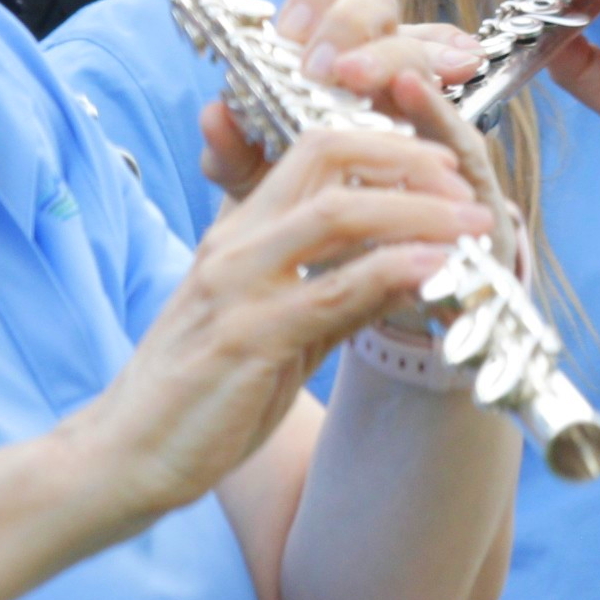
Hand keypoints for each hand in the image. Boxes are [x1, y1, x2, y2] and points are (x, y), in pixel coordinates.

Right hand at [83, 113, 493, 514]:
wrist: (127, 455)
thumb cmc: (200, 395)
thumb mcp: (277, 330)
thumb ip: (334, 293)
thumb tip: (408, 269)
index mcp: (238, 232)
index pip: (312, 149)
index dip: (383, 144)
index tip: (438, 164)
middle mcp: (235, 243)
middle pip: (327, 157)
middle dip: (407, 160)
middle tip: (465, 185)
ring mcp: (238, 284)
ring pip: (339, 214)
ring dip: (418, 211)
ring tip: (473, 224)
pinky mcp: (247, 336)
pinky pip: (332, 289)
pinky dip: (392, 271)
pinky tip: (435, 271)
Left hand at [198, 0, 514, 264]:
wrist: (317, 230)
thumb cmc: (280, 184)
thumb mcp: (247, 171)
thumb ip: (228, 147)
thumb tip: (217, 115)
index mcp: (314, 47)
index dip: (315, 8)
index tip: (299, 42)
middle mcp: (364, 51)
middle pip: (374, 4)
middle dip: (356, 29)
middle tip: (342, 73)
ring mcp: (406, 79)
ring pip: (417, 42)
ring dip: (402, 58)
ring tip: (401, 83)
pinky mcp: (438, 119)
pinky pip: (454, 80)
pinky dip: (455, 70)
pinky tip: (466, 67)